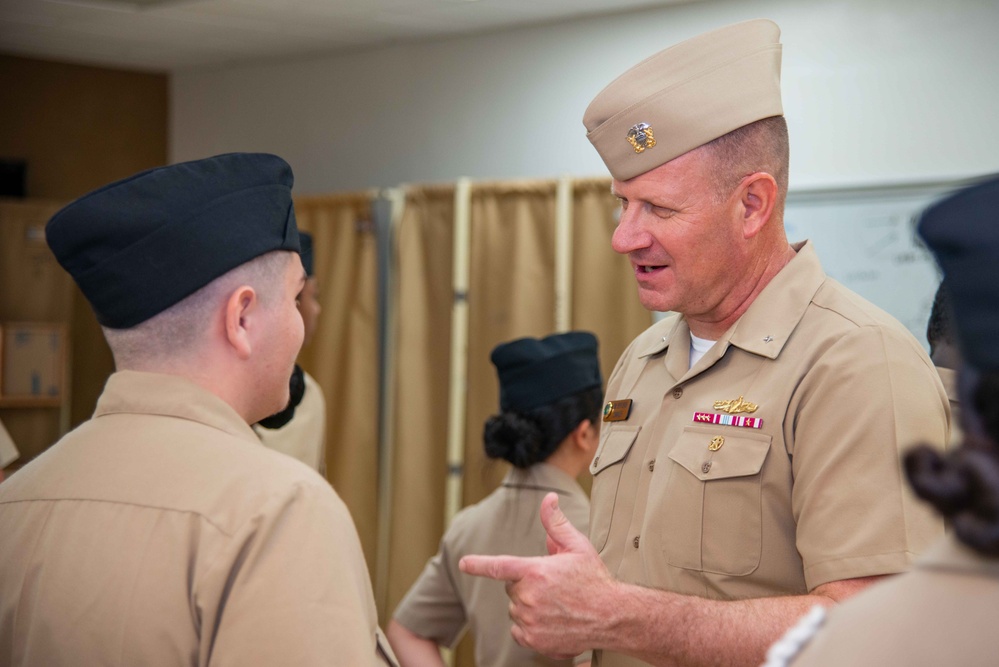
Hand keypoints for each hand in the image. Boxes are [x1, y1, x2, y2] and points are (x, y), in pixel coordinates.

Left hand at [459, 492, 615, 657]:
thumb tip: (548, 499)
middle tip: (552, 586)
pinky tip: (551, 621)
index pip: (499, 566)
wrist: (612, 617)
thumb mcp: (577, 546)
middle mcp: (529, 597)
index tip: (463, 563)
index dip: (478, 564)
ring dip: (528, 606)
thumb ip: (556, 523)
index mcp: (536, 571)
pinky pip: (518, 630)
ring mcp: (530, 620)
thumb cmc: (595, 580)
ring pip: (516, 609)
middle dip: (526, 584)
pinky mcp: (534, 640)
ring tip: (556, 605)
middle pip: (512, 588)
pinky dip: (529, 626)